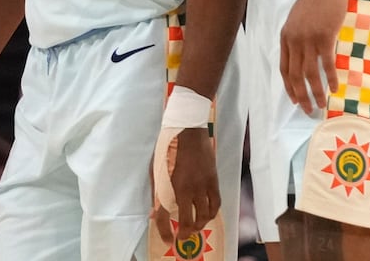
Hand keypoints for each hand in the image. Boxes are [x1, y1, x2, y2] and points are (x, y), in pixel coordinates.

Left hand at [153, 128, 219, 245]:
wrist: (187, 131)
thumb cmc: (167, 148)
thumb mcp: (155, 169)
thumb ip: (156, 192)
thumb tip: (154, 212)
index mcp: (168, 186)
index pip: (165, 216)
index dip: (165, 231)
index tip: (167, 239)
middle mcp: (186, 189)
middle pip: (188, 221)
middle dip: (185, 233)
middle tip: (182, 236)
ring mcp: (201, 186)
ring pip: (204, 216)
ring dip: (199, 225)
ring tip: (195, 228)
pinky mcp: (213, 181)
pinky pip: (215, 204)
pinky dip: (211, 213)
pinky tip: (207, 215)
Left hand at [279, 0, 346, 114]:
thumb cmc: (314, 0)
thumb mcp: (298, 20)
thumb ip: (297, 38)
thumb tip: (302, 55)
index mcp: (286, 37)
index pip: (283, 68)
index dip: (289, 86)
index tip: (294, 100)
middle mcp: (294, 40)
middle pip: (295, 75)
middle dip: (301, 96)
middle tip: (309, 110)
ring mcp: (308, 39)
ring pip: (310, 73)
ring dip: (316, 92)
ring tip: (322, 105)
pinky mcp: (324, 36)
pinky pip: (326, 63)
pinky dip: (330, 78)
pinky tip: (334, 88)